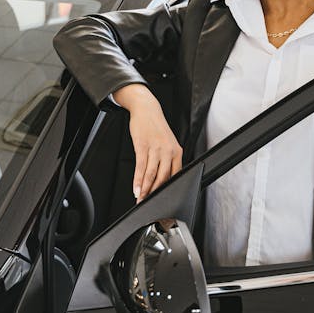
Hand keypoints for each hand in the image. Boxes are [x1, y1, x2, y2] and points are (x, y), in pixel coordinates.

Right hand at [113, 84, 182, 201]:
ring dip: (145, 190)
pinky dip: (137, 180)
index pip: (175, 175)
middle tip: (148, 203)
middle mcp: (168, 150)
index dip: (168, 189)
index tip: (162, 199)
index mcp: (177, 151)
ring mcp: (156, 148)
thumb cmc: (156, 127)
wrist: (147, 109)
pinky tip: (135, 189)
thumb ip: (168, 159)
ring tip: (140, 199)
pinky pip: (141, 167)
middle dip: (155, 193)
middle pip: (163, 178)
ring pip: (151, 175)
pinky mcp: (143, 146)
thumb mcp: (167, 142)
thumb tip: (163, 178)